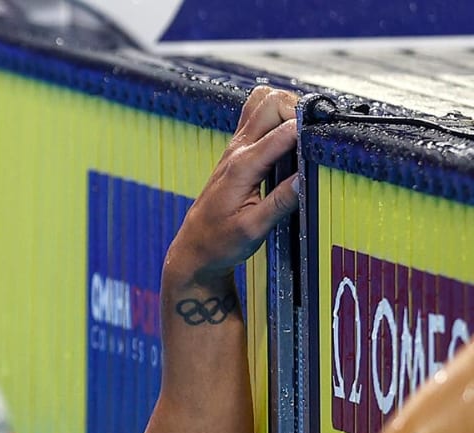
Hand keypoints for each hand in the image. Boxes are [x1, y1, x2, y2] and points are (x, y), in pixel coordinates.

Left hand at [166, 86, 299, 288]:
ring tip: (302, 132)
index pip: (282, 132)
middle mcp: (237, 150)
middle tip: (313, 133)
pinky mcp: (237, 151)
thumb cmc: (219, 241)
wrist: (194, 246)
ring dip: (286, 107)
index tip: (324, 140)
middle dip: (298, 108)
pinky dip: (277, 116)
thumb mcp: (254, 229)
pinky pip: (256, 116)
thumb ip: (281, 203)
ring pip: (261, 101)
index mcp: (242, 167)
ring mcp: (235, 147)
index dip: (307, 130)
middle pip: (269, 101)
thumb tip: (307, 179)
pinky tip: (289, 138)